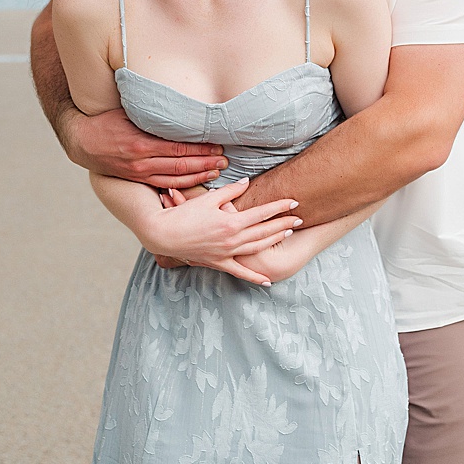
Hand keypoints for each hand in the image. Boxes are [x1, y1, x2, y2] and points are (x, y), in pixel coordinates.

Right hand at [65, 107, 227, 188]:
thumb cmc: (107, 122)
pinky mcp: (138, 178)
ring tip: (218, 171)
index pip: (179, 148)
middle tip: (226, 160)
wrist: (82, 142)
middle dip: (206, 163)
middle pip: (181, 164)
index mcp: (141, 143)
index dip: (201, 149)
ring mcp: (139, 172)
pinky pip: (164, 184)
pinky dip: (183, 184)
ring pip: (175, 177)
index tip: (218, 145)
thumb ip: (153, 113)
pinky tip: (198, 180)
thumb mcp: (129, 112)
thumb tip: (180, 106)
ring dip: (199, 175)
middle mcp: (141, 161)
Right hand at [142, 179, 301, 286]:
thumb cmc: (183, 214)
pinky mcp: (218, 263)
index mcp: (231, 222)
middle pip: (265, 231)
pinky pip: (239, 272)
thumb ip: (230, 191)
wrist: (161, 234)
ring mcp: (226, 253)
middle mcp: (231, 239)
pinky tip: (268, 282)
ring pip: (257, 248)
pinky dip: (254, 278)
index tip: (295, 201)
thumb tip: (248, 181)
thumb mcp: (208, 199)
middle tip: (301, 217)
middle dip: (284, 223)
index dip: (280, 206)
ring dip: (275, 240)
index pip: (262, 213)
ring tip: (290, 233)